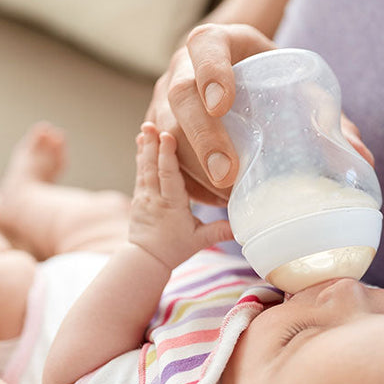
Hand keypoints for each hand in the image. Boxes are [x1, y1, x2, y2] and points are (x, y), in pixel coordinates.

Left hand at [129, 123, 233, 269]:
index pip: (169, 177)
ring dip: (144, 146)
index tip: (167, 136)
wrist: (146, 258)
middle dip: (152, 144)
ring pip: (144, 167)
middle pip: (153, 167)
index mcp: (171, 206)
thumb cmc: (175, 249)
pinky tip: (141, 141)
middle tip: (150, 125)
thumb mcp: (200, 240)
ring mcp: (144, 196)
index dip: (167, 155)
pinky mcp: (140, 196)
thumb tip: (244, 226)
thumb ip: (220, 231)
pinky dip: (141, 155)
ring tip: (145, 127)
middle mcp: (155, 198)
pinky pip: (141, 172)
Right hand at [145, 23, 374, 204]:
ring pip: (164, 130)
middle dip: (202, 136)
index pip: (205, 45)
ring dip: (193, 167)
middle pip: (179, 96)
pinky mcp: (159, 128)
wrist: (238, 73)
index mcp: (216, 42)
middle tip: (228, 172)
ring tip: (227, 197)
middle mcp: (182, 67)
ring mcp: (163, 97)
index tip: (224, 102)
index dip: (210, 72)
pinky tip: (215, 201)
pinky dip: (187, 181)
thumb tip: (363, 154)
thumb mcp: (297, 83)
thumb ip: (329, 115)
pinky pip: (161, 156)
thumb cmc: (273, 79)